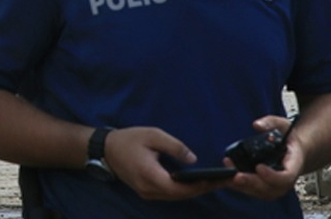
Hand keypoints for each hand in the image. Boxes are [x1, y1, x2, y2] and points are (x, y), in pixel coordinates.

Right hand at [104, 127, 233, 200]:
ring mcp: (147, 193)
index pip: (180, 186)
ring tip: (215, 182)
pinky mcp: (147, 192)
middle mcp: (149, 189)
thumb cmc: (129, 139)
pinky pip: (170, 194)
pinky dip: (185, 190)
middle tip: (225, 181)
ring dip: (196, 190)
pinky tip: (197, 182)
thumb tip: (194, 160)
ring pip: (177, 196)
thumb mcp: (152, 135)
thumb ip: (174, 146)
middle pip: (181, 194)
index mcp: (150, 175)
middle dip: (203, 188)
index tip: (218, 179)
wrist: (105, 149)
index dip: (200, 185)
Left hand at [226, 115, 301, 201]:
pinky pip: (254, 191)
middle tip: (236, 176)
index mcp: (294, 164)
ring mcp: (276, 185)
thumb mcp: (282, 125)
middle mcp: (286, 179)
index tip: (259, 167)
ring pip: (262, 193)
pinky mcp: (265, 186)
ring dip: (244, 186)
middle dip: (252, 183)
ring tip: (228, 176)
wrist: (292, 149)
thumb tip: (257, 125)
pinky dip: (240, 187)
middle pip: (271, 188)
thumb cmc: (288, 138)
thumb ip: (270, 123)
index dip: (273, 176)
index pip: (287, 177)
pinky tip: (228, 179)